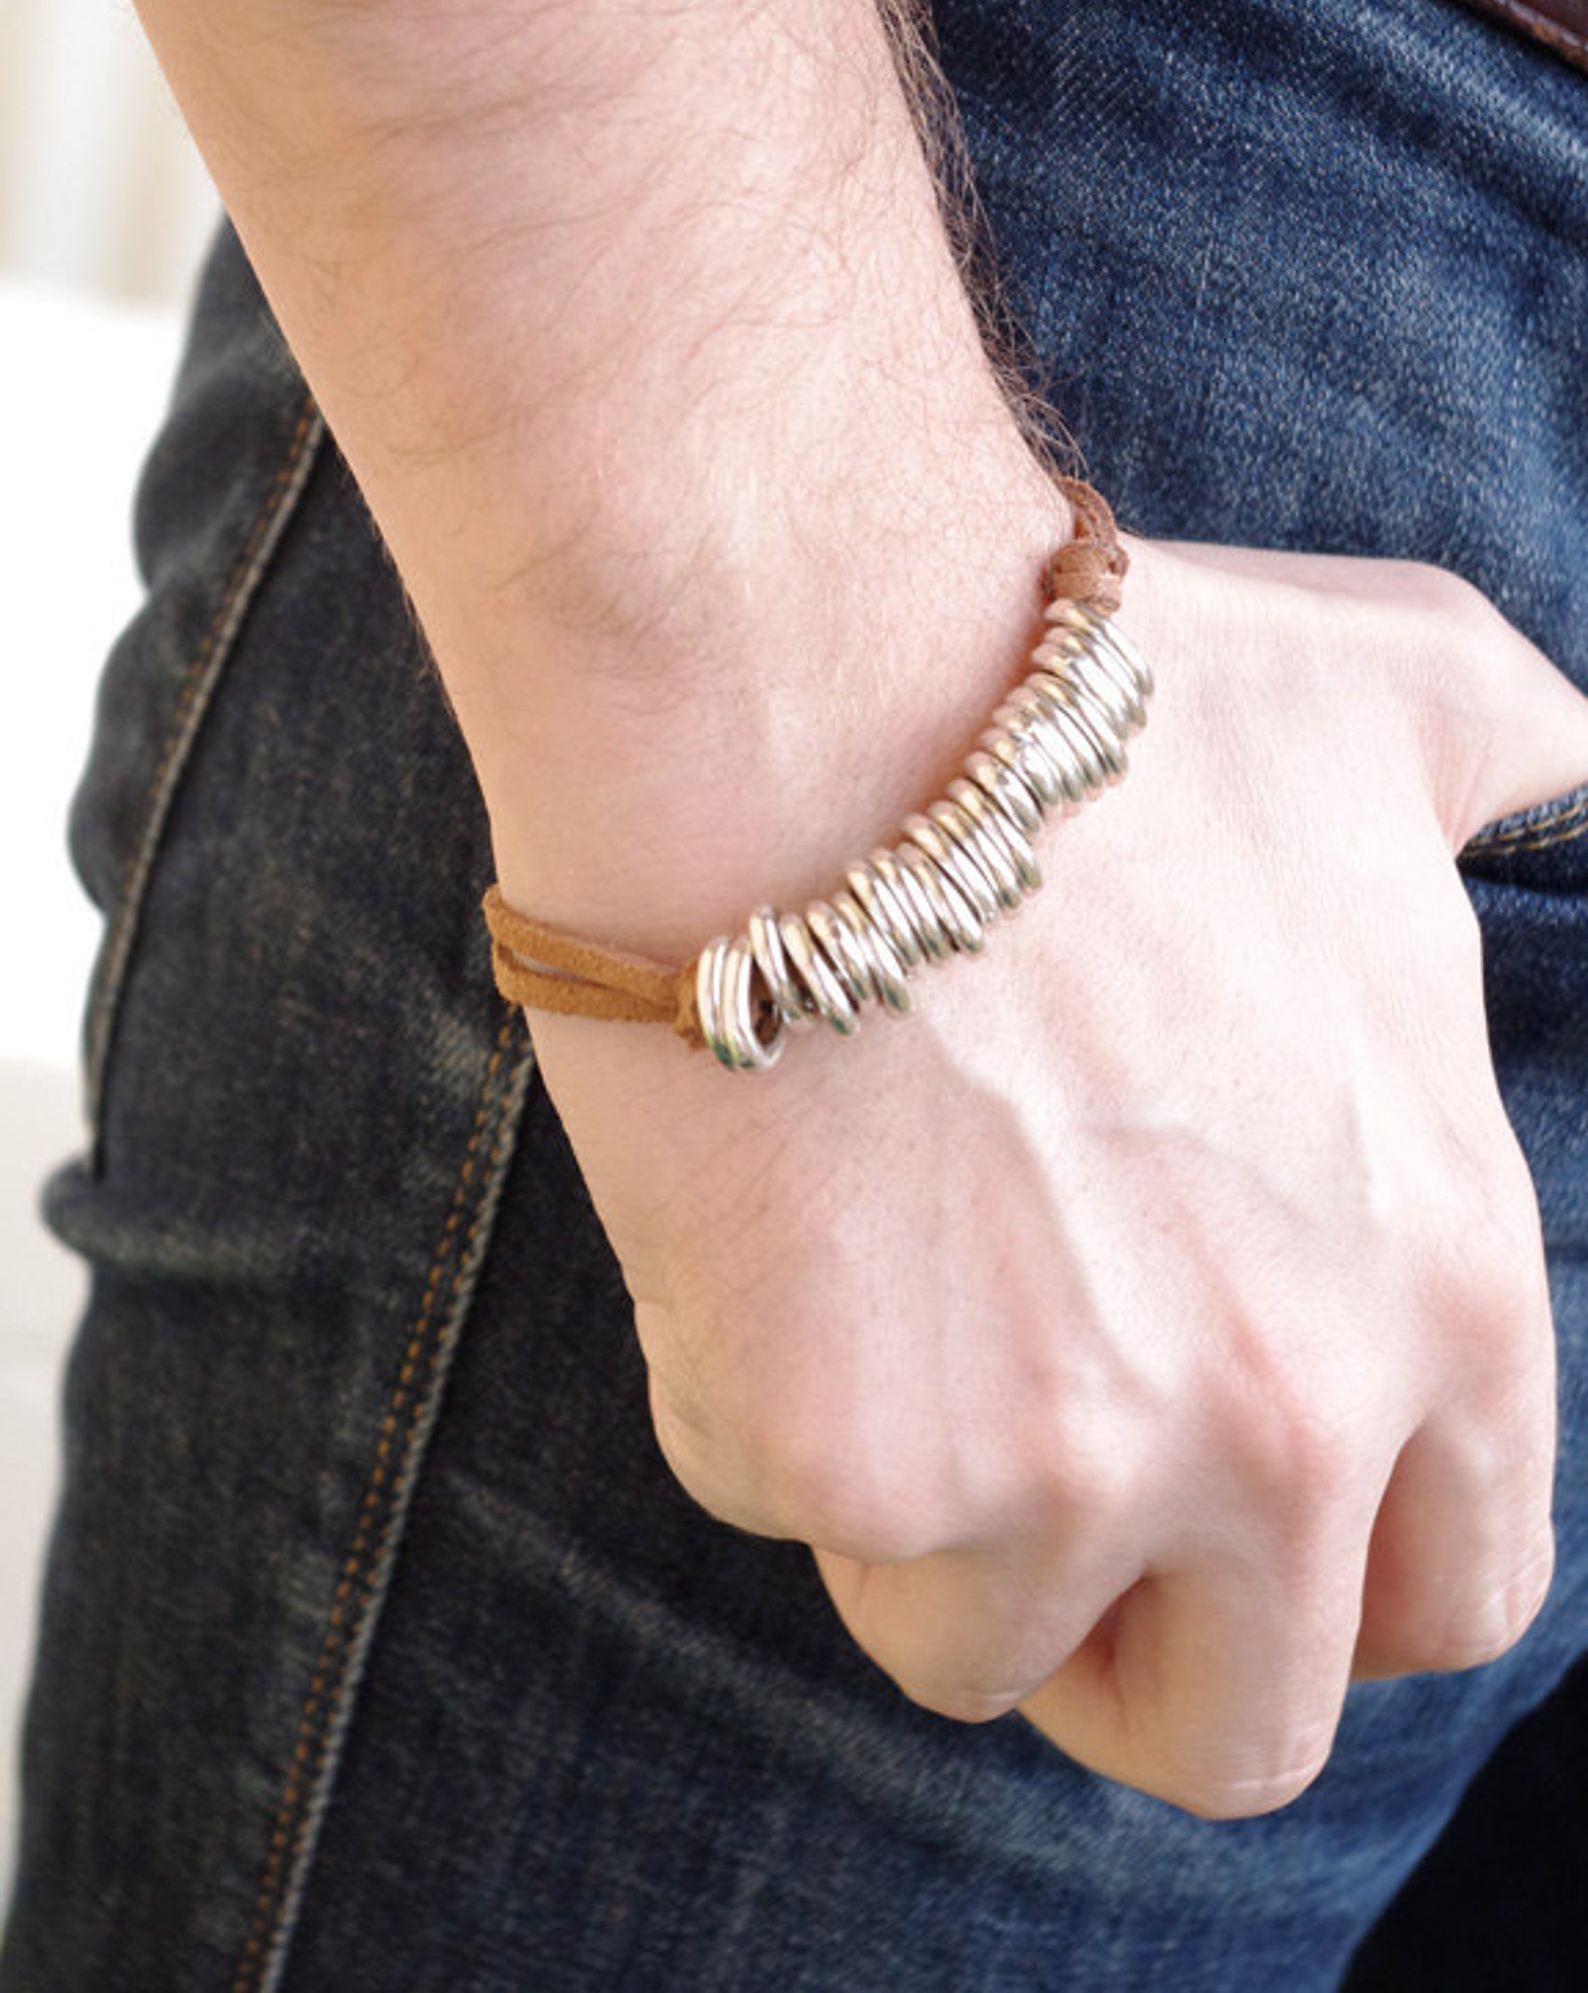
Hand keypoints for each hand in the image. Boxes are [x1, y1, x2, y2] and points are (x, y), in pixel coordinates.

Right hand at [522, 528, 1587, 1819]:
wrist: (810, 679)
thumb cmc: (1090, 692)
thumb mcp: (1406, 691)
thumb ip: (1538, 761)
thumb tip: (1575, 763)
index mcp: (1447, 1284)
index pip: (1457, 1597)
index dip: (1325, 1574)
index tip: (1207, 1499)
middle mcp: (1292, 1415)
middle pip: (1241, 1728)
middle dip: (1132, 1648)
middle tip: (1019, 1486)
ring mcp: (1071, 1462)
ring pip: (980, 1649)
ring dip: (919, 1519)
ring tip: (865, 1294)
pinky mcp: (854, 1461)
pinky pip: (783, 1513)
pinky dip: (756, 1406)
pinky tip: (749, 1213)